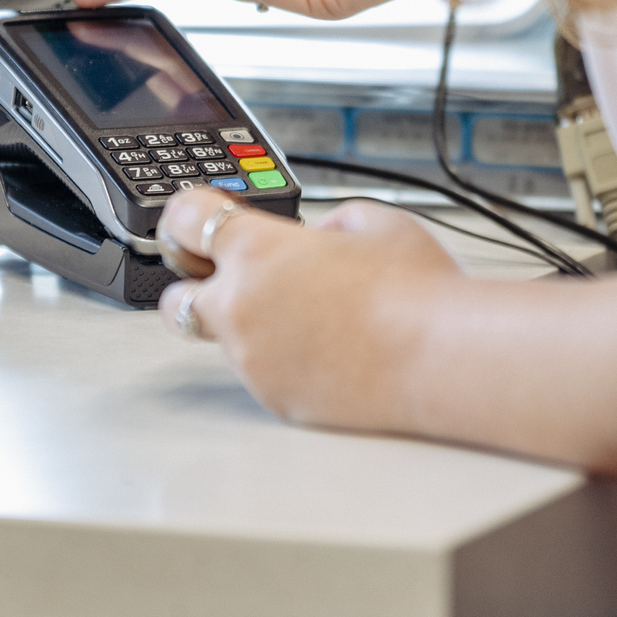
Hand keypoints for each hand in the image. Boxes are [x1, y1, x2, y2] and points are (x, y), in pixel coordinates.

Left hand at [155, 188, 462, 431]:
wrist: (440, 358)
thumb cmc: (415, 291)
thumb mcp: (373, 221)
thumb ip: (328, 223)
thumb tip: (319, 239)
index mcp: (257, 250)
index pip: (184, 220)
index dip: (187, 217)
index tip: (195, 221)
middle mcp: (241, 307)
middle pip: (176, 298)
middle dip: (196, 287)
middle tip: (231, 280)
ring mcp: (254, 360)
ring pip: (227, 341)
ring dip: (253, 326)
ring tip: (314, 321)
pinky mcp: (275, 399)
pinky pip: (264, 374)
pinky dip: (284, 362)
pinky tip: (329, 352)